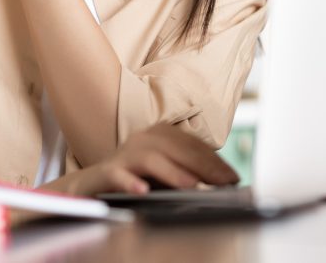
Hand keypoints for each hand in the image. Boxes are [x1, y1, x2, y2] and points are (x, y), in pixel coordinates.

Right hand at [43, 124, 239, 195]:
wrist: (92, 184)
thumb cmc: (136, 176)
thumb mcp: (165, 171)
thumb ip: (188, 171)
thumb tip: (222, 180)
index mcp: (160, 134)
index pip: (192, 145)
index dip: (215, 161)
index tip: (233, 178)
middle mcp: (143, 139)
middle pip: (177, 148)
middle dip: (203, 166)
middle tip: (223, 183)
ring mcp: (124, 154)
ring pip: (151, 158)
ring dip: (173, 172)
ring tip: (192, 185)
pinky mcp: (106, 172)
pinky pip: (119, 175)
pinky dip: (131, 183)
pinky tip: (143, 192)